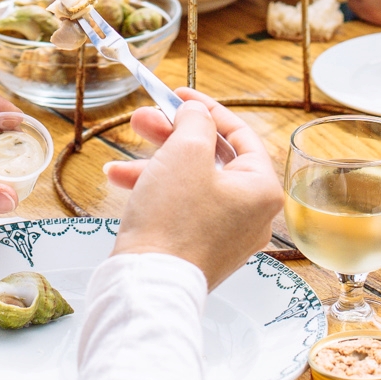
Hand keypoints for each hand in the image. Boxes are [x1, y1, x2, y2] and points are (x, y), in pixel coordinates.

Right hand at [109, 89, 282, 289]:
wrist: (149, 285)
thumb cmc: (174, 218)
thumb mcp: (186, 152)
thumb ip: (195, 121)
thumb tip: (196, 114)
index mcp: (261, 189)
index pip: (240, 134)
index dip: (206, 108)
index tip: (178, 93)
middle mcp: (250, 214)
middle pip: (212, 157)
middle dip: (172, 133)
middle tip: (144, 117)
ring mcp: (224, 235)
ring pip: (191, 181)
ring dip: (156, 159)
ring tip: (122, 146)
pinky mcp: (198, 249)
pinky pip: (180, 206)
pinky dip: (155, 189)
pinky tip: (119, 177)